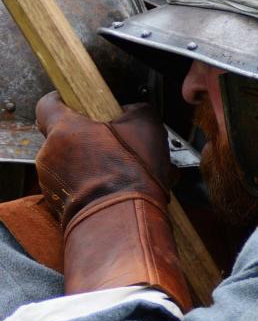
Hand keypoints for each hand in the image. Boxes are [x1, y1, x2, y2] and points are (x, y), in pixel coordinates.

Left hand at [34, 92, 189, 310]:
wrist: (123, 220)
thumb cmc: (129, 174)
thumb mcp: (146, 125)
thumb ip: (135, 110)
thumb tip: (132, 110)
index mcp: (65, 128)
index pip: (48, 103)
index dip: (64, 99)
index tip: (77, 102)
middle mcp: (50, 154)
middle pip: (67, 136)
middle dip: (92, 138)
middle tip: (118, 141)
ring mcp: (52, 181)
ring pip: (74, 163)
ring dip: (96, 163)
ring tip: (127, 170)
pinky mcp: (60, 204)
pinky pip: (77, 186)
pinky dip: (96, 185)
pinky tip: (121, 188)